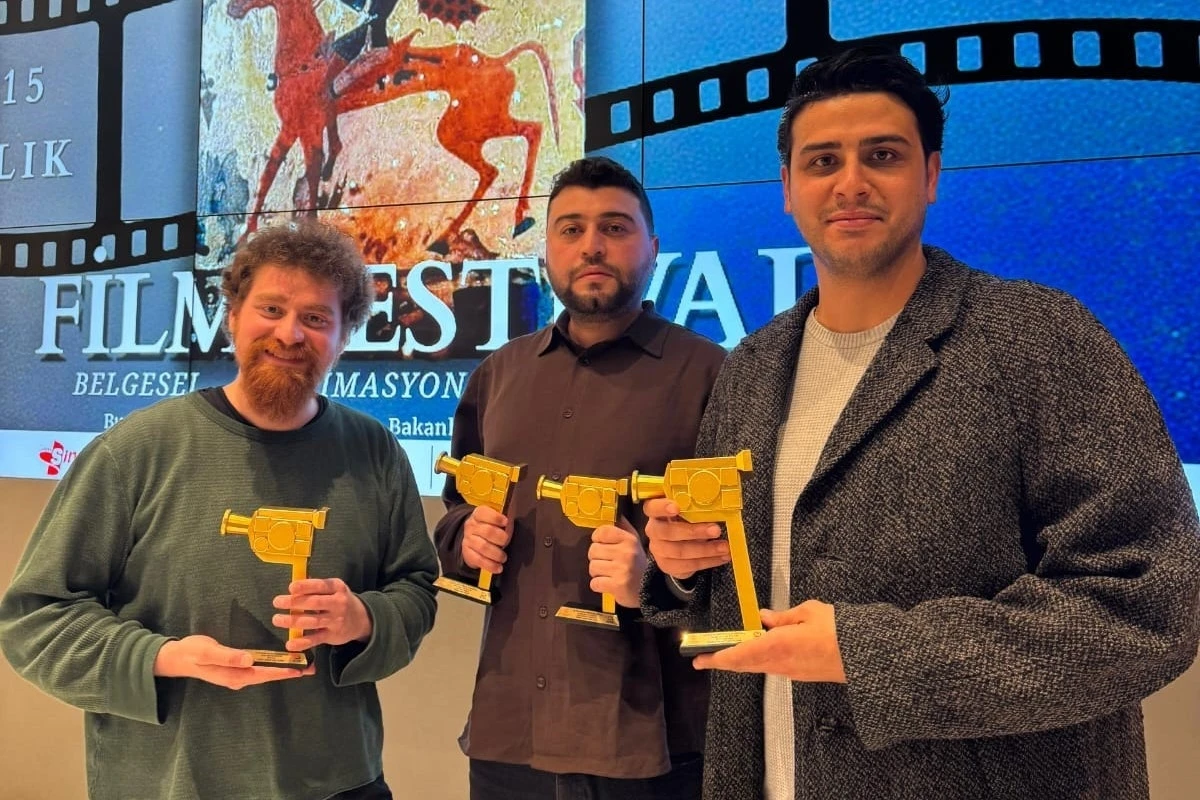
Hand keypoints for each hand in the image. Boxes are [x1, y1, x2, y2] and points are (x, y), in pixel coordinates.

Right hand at [153, 635, 314, 687]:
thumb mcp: (208, 652)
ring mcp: (238, 675)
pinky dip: (273, 665)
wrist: (177, 657)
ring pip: (265, 673)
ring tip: (303, 665)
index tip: (299, 668)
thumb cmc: (192, 652)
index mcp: (234, 675)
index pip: (263, 674)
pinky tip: (281, 661)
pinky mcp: (236, 669)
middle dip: (289, 671)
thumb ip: (227, 656)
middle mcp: (238, 678)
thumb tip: (249, 660)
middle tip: (311, 667)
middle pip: (268, 675)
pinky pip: (259, 669)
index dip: (282, 671)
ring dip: (283, 669)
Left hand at [272, 578, 371, 650]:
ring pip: (312, 621)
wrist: (361, 619)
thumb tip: (294, 585)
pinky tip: (290, 643)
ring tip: (277, 619)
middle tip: (277, 602)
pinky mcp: (332, 635)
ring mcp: (336, 620)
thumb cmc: (339, 600)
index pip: (321, 586)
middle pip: (314, 603)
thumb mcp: (334, 589)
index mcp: (337, 588)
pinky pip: (315, 639)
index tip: (291, 588)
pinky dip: (302, 642)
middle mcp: (338, 603)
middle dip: (294, 603)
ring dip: (293, 621)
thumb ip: (316, 587)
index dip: (305, 586)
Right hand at [461, 505, 512, 572]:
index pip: (483, 513)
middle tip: (506, 541)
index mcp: (478, 514)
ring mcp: (468, 540)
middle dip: (500, 538)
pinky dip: (490, 565)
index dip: (495, 517)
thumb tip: (512, 522)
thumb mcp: (495, 520)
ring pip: (483, 547)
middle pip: (487, 531)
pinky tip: (498, 567)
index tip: (506, 522)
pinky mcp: (467, 553)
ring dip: (496, 554)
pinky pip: (478, 560)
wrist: (472, 538)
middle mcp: (471, 526)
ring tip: (504, 557)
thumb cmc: (490, 527)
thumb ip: (504, 520)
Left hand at [587, 517, 647, 607]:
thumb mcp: (634, 541)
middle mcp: (626, 553)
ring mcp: (621, 570)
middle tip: (608, 562)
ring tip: (609, 573)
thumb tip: (613, 513)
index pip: (602, 531)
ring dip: (597, 572)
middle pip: (593, 550)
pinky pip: (594, 583)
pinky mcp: (617, 586)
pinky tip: (608, 584)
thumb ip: (622, 527)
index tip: (602, 543)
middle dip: (597, 557)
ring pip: (592, 567)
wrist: (651, 589)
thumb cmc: (637, 563)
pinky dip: (598, 585)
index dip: (597, 538)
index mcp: (629, 540)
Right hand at [642, 498, 730, 579]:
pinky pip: (688, 566)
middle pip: (668, 532)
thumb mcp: (688, 512)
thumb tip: (717, 508)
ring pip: (679, 552)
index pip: (652, 508)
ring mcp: (659, 550)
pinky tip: (721, 557)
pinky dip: (708, 562)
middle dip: (694, 532)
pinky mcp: (668, 566)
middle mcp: (654, 531)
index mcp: (656, 512)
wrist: (678, 546)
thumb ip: (695, 509)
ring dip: (706, 550)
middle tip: (716, 530)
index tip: (676, 507)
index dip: (662, 507)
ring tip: (724, 547)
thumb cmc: (685, 521)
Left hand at [692, 600, 845, 682]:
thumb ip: (783, 616)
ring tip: (733, 648)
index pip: (738, 654)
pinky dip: (761, 658)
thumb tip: (764, 618)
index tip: (699, 659)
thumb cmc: (839, 631)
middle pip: (744, 664)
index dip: (717, 658)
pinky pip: (773, 666)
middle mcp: (780, 663)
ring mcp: (790, 672)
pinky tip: (764, 646)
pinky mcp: (801, 675)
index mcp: (777, 646)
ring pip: (758, 666)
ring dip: (743, 658)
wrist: (866, 656)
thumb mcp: (808, 612)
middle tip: (706, 657)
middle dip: (723, 661)